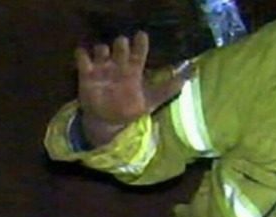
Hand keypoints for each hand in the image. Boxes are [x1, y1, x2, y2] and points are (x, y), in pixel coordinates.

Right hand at [73, 32, 188, 145]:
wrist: (109, 122)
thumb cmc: (131, 108)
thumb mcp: (152, 100)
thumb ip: (169, 89)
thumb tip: (193, 74)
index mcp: (134, 71)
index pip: (138, 54)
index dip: (140, 44)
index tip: (141, 36)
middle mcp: (118, 66)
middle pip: (119, 48)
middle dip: (121, 45)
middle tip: (123, 44)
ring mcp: (102, 69)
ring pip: (101, 50)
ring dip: (102, 49)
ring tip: (104, 54)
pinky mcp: (87, 75)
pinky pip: (82, 60)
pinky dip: (82, 55)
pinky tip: (85, 56)